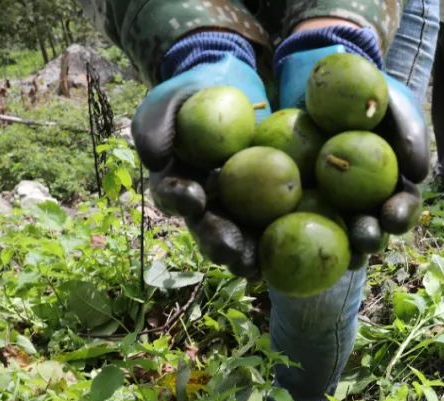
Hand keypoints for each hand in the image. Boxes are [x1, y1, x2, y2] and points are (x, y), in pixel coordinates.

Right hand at [132, 54, 270, 277]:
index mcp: (177, 183)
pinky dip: (277, 243)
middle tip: (229, 250)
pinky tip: (287, 251)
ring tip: (256, 265)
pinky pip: (270, 228)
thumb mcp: (170, 100)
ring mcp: (235, 210)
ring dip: (246, 255)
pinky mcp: (265, 208)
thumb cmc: (194, 97)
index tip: (194, 197)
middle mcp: (205, 205)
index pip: (173, 197)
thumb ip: (157, 125)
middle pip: (208, 230)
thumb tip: (156, 160)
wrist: (230, 91)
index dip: (181, 201)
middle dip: (218, 243)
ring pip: (238, 239)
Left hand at [276, 41, 428, 260]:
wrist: (324, 86)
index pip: (402, 207)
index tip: (392, 216)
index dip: (401, 215)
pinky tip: (292, 236)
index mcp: (392, 186)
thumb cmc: (368, 94)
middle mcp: (365, 203)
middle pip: (371, 229)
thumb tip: (417, 173)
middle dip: (370, 239)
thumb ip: (408, 132)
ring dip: (336, 246)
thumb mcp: (392, 103)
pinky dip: (296, 232)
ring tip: (329, 250)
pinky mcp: (301, 201)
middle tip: (364, 239)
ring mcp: (333, 205)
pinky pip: (298, 220)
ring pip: (337, 235)